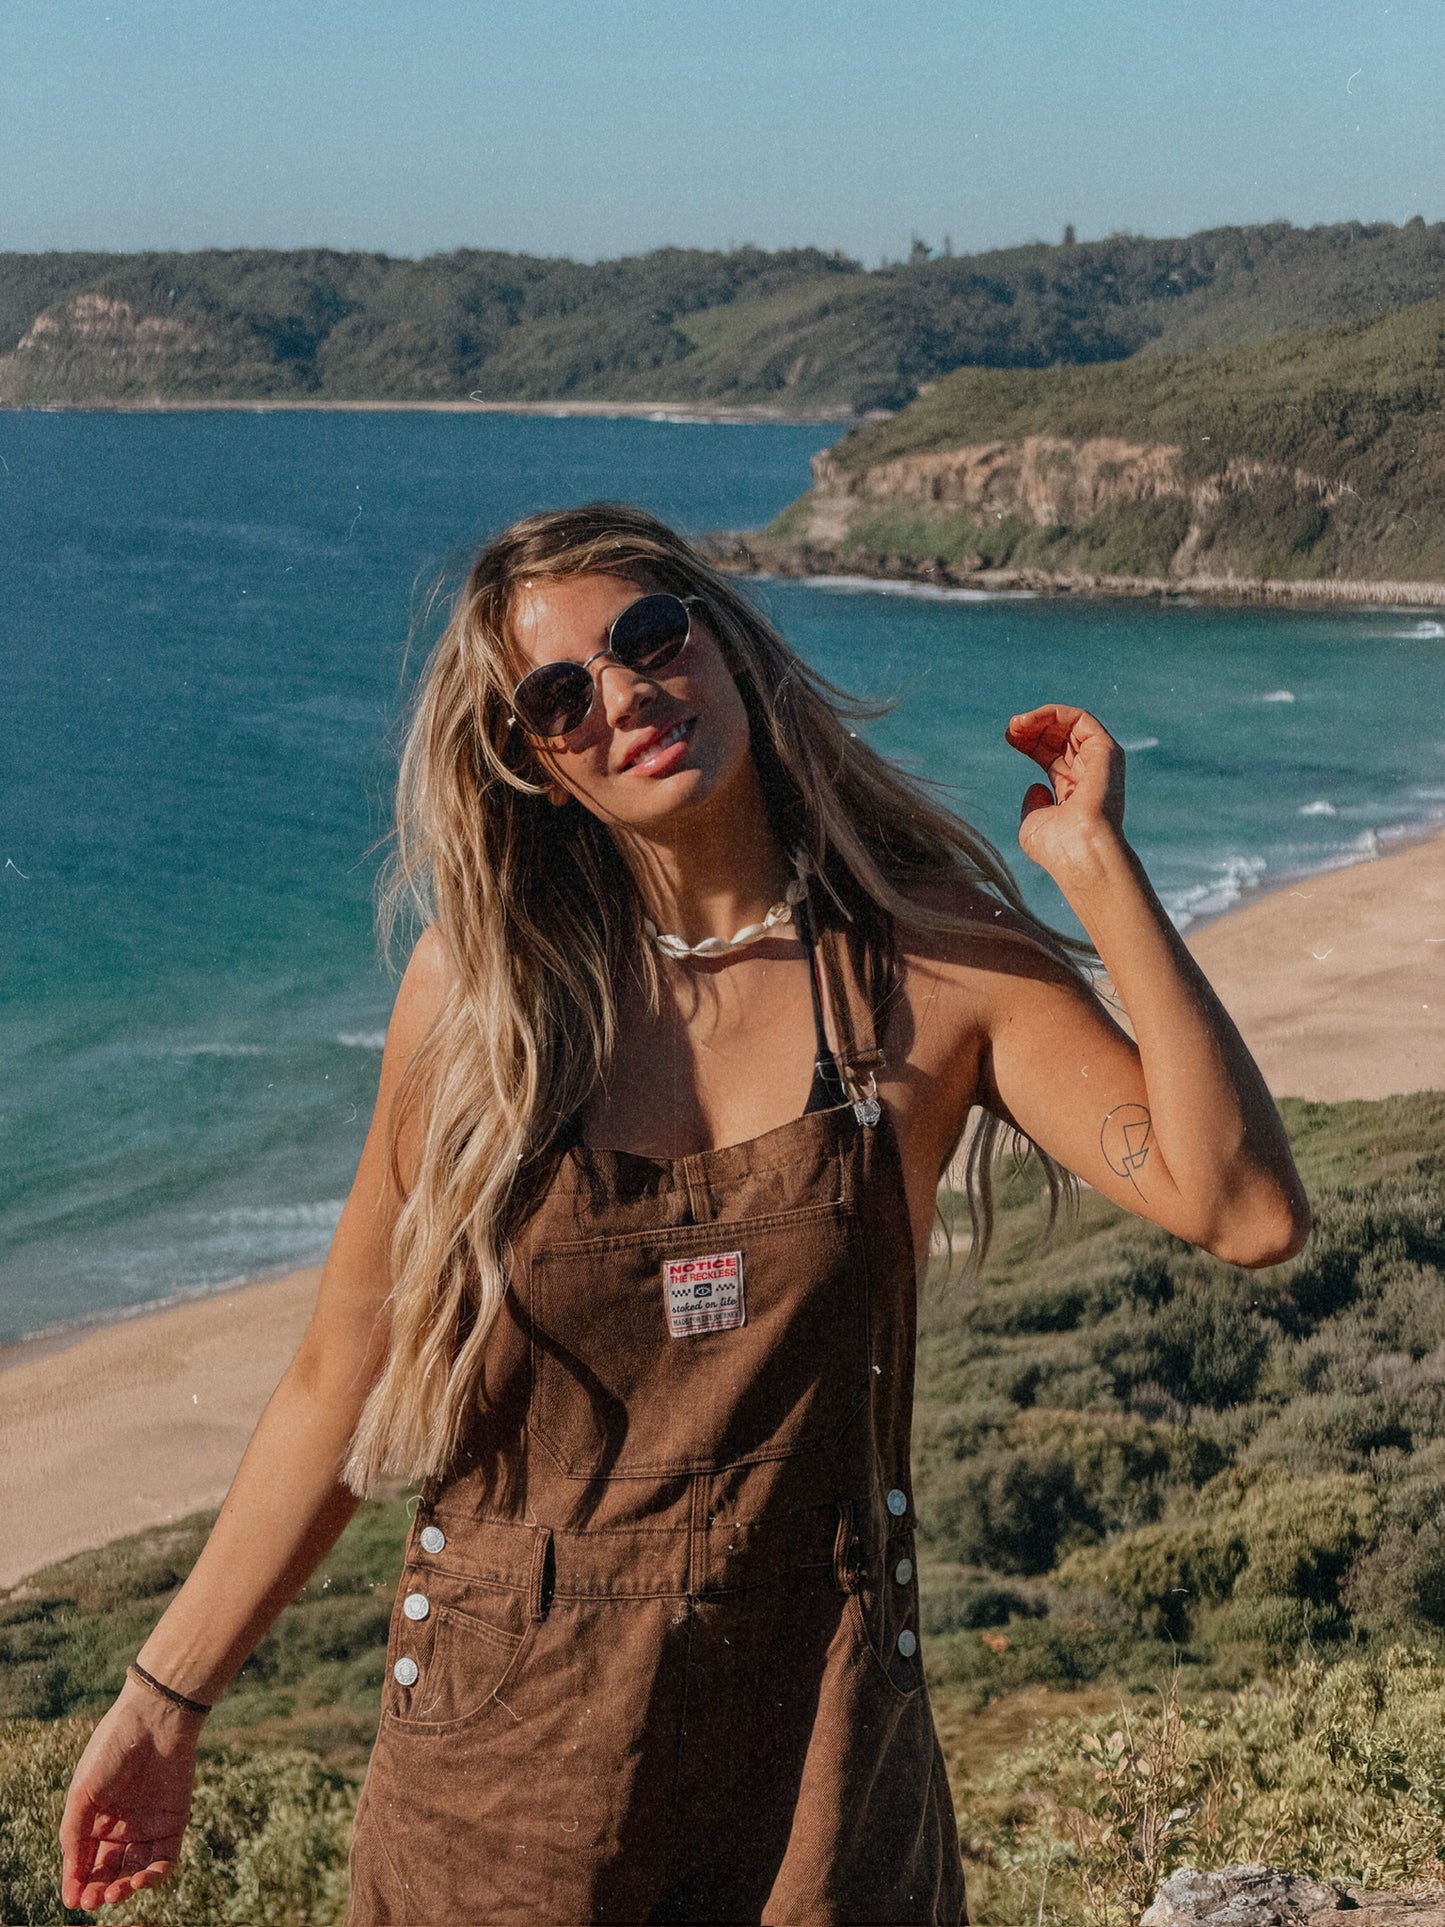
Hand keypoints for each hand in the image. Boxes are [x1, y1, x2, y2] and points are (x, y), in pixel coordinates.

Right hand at [60, 1679, 199, 1912]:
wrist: (155, 1718)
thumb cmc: (112, 1750)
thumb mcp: (83, 1794)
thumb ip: (75, 1836)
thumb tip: (71, 1881)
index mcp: (95, 1820)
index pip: (85, 1862)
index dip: (78, 1884)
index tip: (73, 1900)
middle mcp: (121, 1826)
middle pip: (109, 1871)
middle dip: (100, 1890)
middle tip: (94, 1900)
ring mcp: (148, 1825)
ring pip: (135, 1870)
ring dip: (125, 1887)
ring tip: (116, 1892)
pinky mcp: (174, 1821)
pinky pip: (164, 1859)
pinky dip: (153, 1875)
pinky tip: (139, 1880)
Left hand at [1006, 704, 1125, 875]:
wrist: (1081, 853)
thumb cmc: (1057, 848)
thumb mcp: (1035, 824)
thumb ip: (1034, 805)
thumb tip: (1037, 786)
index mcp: (1074, 792)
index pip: (1052, 756)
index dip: (1030, 743)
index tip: (1008, 738)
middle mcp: (1089, 775)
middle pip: (1060, 738)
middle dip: (1033, 728)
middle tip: (1011, 729)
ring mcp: (1100, 763)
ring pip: (1071, 725)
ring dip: (1041, 718)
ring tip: (1016, 724)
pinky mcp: (1106, 751)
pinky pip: (1081, 719)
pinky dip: (1055, 713)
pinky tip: (1031, 721)